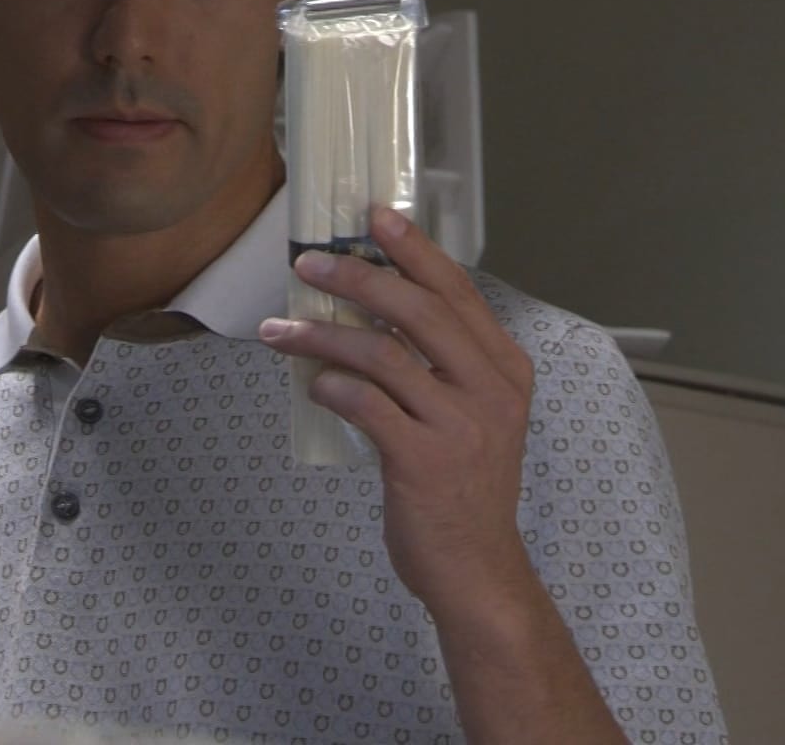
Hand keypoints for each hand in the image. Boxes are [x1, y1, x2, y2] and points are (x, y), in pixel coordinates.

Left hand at [258, 206, 539, 618]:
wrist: (476, 568)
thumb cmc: (463, 487)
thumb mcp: (472, 415)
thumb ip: (437, 365)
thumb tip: (367, 311)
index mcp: (505, 369)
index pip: (458, 292)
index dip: (415, 251)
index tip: (375, 217)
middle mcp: (490, 390)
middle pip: (420, 311)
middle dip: (359, 277)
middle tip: (309, 262)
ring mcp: (460, 426)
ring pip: (382, 354)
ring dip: (322, 334)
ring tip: (279, 330)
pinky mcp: (424, 462)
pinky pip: (366, 405)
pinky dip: (332, 386)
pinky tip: (311, 384)